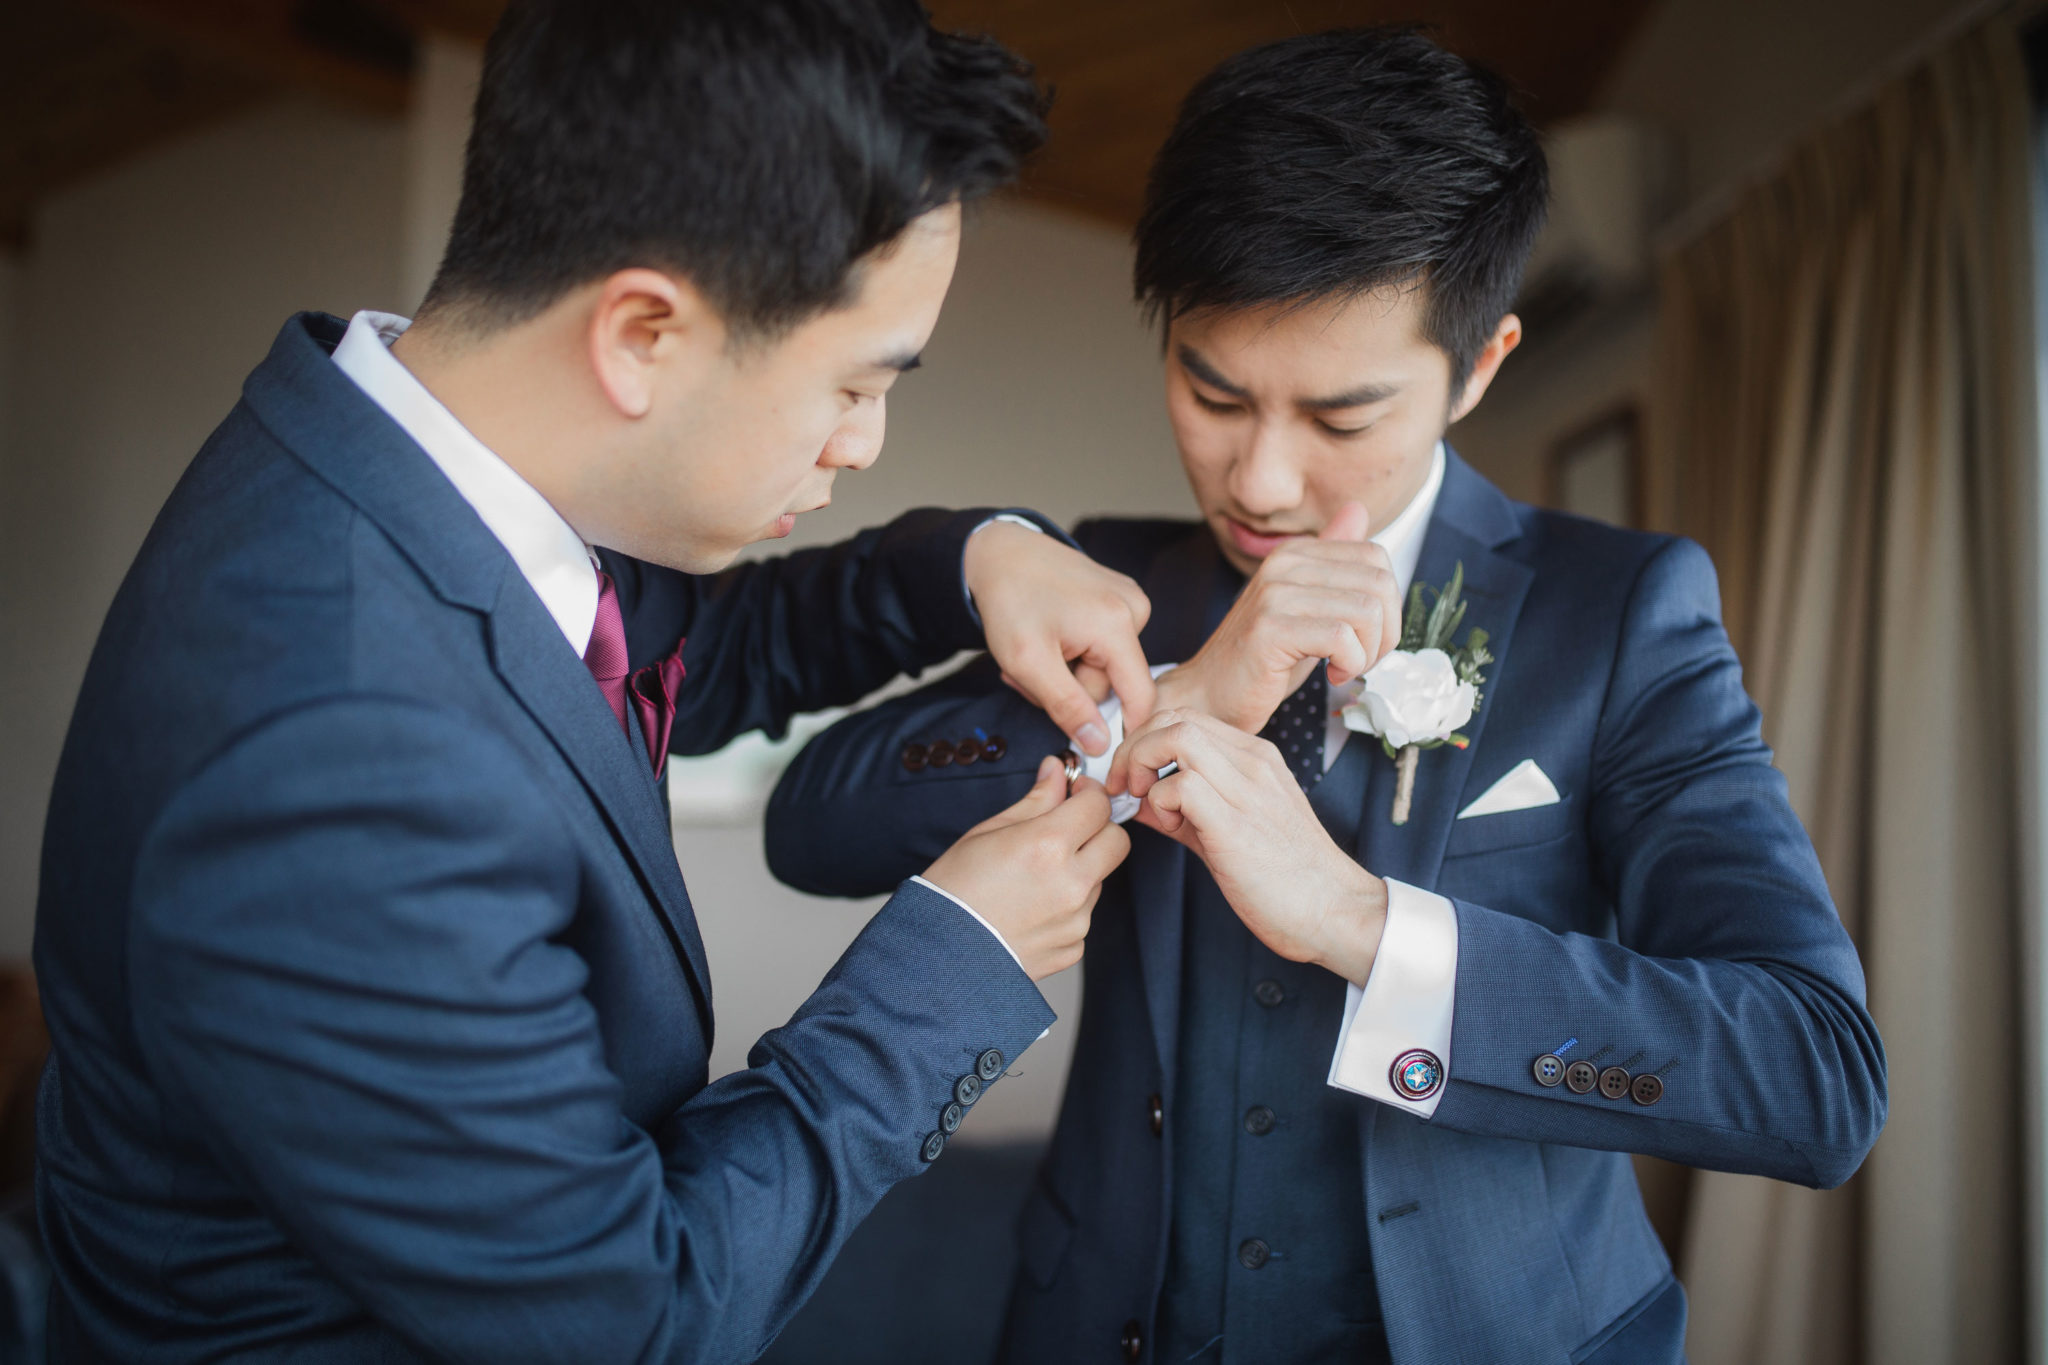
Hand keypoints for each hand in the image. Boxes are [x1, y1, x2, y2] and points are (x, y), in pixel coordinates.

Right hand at [922, 756, 1131, 980]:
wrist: (937, 953)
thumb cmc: (954, 889)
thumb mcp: (989, 831)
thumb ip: (1035, 801)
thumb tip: (1056, 772)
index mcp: (1047, 845)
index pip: (1098, 805)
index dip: (1089, 793)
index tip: (1076, 794)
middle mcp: (1071, 884)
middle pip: (1117, 841)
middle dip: (1099, 829)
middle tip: (1069, 829)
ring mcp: (1076, 920)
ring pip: (1098, 880)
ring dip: (1079, 870)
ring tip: (1033, 879)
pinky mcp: (1073, 947)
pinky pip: (1082, 916)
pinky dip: (1065, 908)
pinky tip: (1030, 909)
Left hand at [964, 521, 1153, 755]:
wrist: (999, 551)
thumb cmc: (1009, 599)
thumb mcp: (1028, 662)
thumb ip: (1067, 706)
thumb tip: (1100, 744)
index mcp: (1118, 625)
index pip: (1141, 698)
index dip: (1120, 729)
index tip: (1091, 744)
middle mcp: (1134, 609)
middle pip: (1112, 684)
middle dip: (1070, 689)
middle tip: (1029, 674)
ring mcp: (1128, 600)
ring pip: (1103, 667)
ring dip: (1066, 671)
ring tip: (1035, 650)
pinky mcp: (1118, 597)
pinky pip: (1101, 646)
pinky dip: (1072, 651)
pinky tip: (1049, 635)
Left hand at [1119, 709, 1386, 983]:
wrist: (1336, 910)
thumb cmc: (1288, 878)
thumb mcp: (1231, 828)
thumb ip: (1185, 810)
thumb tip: (1138, 801)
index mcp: (1255, 758)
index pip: (1186, 718)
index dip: (1146, 741)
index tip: (1133, 777)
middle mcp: (1253, 763)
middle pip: (1175, 718)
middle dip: (1134, 748)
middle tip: (1127, 787)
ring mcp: (1248, 789)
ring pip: (1176, 737)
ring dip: (1143, 767)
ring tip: (1148, 805)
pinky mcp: (1236, 824)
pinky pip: (1181, 785)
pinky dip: (1159, 802)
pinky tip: (1170, 829)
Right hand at [1132, 503, 1397, 767]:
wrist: (1210, 695)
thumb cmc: (1263, 660)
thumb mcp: (1307, 607)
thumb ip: (1333, 562)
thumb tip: (1358, 509)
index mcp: (1295, 553)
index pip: (1376, 558)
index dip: (1388, 605)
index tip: (1366, 637)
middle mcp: (1283, 563)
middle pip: (1379, 584)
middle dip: (1384, 633)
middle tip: (1359, 659)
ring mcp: (1274, 593)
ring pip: (1366, 612)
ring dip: (1367, 653)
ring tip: (1343, 668)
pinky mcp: (1269, 628)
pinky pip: (1340, 639)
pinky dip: (1349, 664)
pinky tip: (1331, 675)